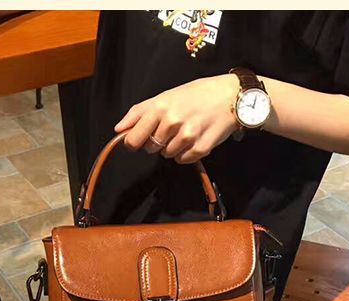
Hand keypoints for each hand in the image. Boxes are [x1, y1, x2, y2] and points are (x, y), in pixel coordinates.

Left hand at [114, 74, 239, 163]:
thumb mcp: (165, 96)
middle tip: (169, 129)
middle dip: (156, 141)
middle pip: (150, 148)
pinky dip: (185, 153)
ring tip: (184, 131)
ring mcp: (187, 136)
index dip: (133, 142)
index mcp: (160, 107)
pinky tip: (193, 139)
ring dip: (172, 147)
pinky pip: (182, 159)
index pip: (133, 139)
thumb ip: (140, 112)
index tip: (138, 140)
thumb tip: (119, 129)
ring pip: (167, 155)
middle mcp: (172, 122)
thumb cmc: (196, 94)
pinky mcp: (201, 148)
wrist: (229, 96)